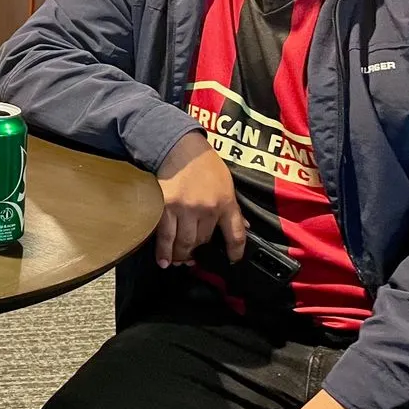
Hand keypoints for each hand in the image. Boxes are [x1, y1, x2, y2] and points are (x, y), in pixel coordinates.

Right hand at [153, 132, 245, 268]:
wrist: (179, 146)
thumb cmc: (203, 163)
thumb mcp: (226, 183)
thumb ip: (233, 208)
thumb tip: (243, 227)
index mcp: (226, 202)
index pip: (236, 234)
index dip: (235, 252)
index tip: (232, 260)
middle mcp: (207, 209)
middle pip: (204, 241)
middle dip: (199, 253)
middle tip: (194, 259)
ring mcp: (185, 209)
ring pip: (184, 243)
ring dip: (181, 256)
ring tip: (179, 262)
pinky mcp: (165, 207)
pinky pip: (165, 236)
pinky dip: (164, 252)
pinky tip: (164, 261)